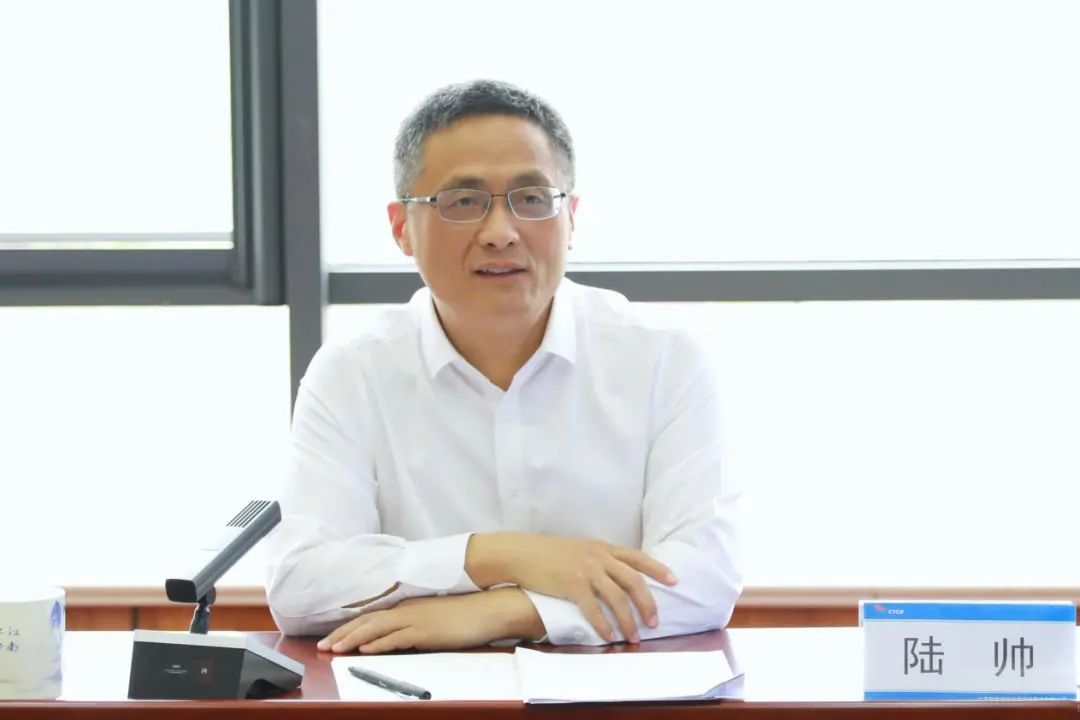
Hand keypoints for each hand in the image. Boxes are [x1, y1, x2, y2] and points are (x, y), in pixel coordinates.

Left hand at [316, 587, 544, 653]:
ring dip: (352, 639)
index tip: (332, 638)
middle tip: (321, 646)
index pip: (372, 617)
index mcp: (409, 607)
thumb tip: (402, 638)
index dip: (349, 627)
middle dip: (342, 634)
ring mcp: (416, 620)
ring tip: (333, 649)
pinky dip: (377, 643)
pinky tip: (364, 649)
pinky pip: (396, 638)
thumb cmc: (467, 614)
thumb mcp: (436, 617)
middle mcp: (407, 610)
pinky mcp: (425, 632)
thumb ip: (417, 625)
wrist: (489, 608)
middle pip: (367, 621)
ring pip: (375, 628)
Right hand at [466, 532, 676, 643]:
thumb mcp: (581, 549)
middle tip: (654, 623)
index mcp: (603, 547)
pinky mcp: (571, 585)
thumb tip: (618, 575)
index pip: (638, 557)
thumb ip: (600, 558)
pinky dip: (604, 625)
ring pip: (617, 598)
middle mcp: (599, 557)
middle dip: (648, 604)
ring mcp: (586, 570)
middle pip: (633, 581)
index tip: (674, 580)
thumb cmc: (550, 553)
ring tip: (634, 637)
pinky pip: (594, 609)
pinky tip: (609, 636)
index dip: (658, 569)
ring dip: (628, 621)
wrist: (522, 553)